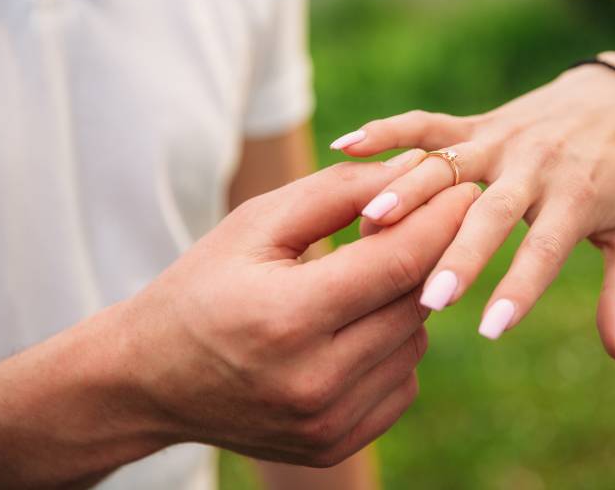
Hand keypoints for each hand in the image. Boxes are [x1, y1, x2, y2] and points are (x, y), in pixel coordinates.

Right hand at [128, 153, 477, 464]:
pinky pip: (402, 382)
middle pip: (416, 301)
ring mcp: (327, 424)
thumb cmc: (202, 286)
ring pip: (415, 341)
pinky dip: (395, 346)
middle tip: (423, 221)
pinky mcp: (335, 446)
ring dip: (408, 300)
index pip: (400, 261)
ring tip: (367, 278)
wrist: (150, 380)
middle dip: (430, 253)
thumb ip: (341, 191)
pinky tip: (358, 326)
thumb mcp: (257, 223)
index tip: (465, 186)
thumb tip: (418, 167)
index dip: (441, 218)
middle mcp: (314, 382)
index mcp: (288, 318)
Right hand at [331, 52, 614, 364]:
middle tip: (428, 298)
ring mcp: (499, 140)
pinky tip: (345, 146)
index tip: (491, 329)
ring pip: (449, 165)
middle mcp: (533, 165)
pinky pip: (428, 123)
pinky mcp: (476, 124)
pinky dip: (388, 130)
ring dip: (409, 191)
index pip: (545, 249)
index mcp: (576, 196)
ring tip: (371, 225)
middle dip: (458, 253)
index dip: (520, 287)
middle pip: (490, 211)